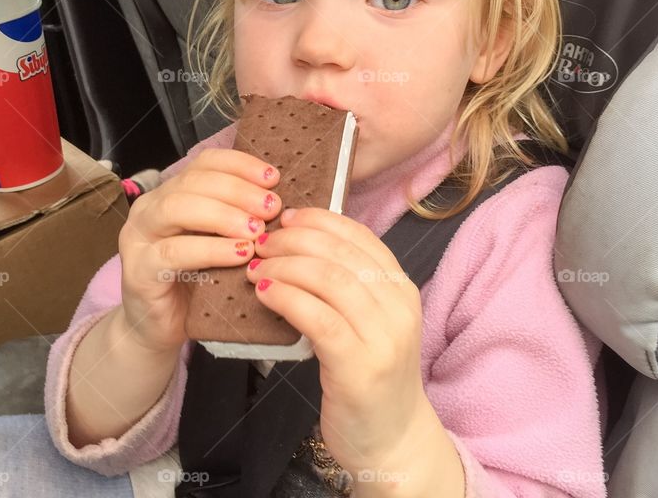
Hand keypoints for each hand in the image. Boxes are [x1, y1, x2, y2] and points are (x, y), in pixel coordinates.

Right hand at [117, 149, 281, 353]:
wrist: (159, 330)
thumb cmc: (195, 283)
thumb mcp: (219, 243)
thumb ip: (237, 218)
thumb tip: (279, 200)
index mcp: (170, 193)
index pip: (204, 163)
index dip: (240, 165)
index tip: (272, 178)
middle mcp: (150, 209)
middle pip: (193, 181)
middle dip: (237, 191)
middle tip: (271, 207)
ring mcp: (139, 239)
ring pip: (178, 209)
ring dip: (223, 215)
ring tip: (257, 231)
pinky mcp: (138, 272)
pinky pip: (174, 253)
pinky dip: (211, 249)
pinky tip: (240, 254)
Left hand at [247, 207, 429, 475]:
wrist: (392, 441)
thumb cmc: (370, 379)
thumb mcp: (369, 323)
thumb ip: (347, 288)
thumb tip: (300, 246)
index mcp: (402, 289)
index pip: (360, 236)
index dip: (320, 220)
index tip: (286, 216)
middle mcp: (399, 306)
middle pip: (341, 253)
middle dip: (294, 240)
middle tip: (260, 242)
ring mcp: (383, 336)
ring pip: (329, 279)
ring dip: (285, 266)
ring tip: (255, 267)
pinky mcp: (359, 365)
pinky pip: (318, 318)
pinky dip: (287, 298)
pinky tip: (264, 293)